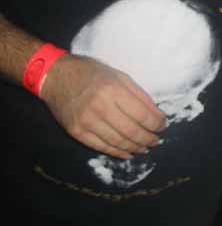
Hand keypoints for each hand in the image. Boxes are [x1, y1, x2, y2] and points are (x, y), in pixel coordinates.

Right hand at [40, 54, 165, 157]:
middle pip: (132, 131)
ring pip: (118, 142)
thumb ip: (139, 95)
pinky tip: (128, 153)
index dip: (156, 124)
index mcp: (112, 90)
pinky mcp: (76, 132)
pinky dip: (117, 152)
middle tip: (157, 140)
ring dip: (135, 148)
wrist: (55, 76)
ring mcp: (86, 122)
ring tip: (145, 148)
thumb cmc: (90, 72)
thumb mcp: (118, 75)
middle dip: (148, 138)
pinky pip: (101, 147)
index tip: (163, 125)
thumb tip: (157, 114)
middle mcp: (99, 107)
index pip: (142, 115)